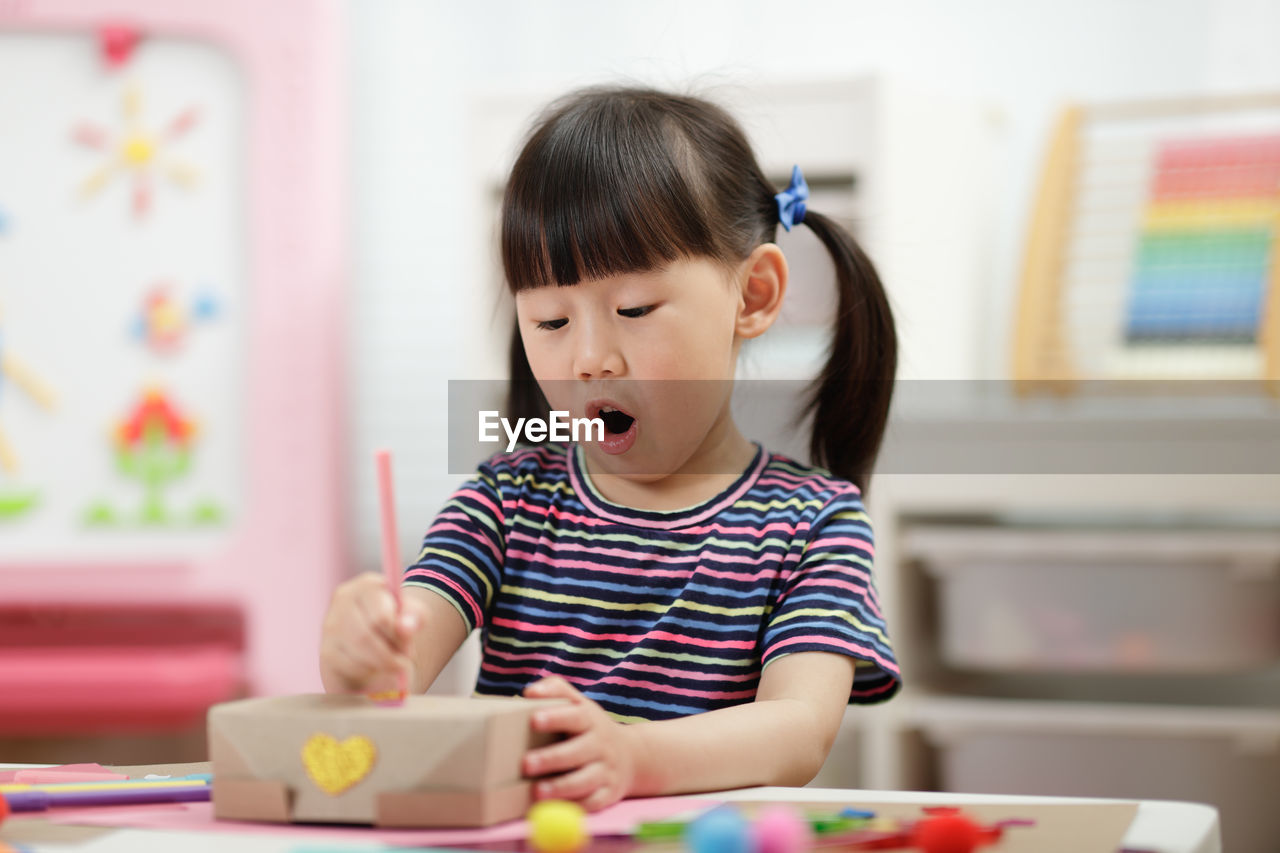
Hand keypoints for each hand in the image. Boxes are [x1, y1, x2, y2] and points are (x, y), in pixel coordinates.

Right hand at [319, 572, 420, 693]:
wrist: (374, 644)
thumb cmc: (395, 624)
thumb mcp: (412, 616)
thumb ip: (414, 617)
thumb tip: (406, 628)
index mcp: (367, 584)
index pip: (381, 616)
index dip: (397, 635)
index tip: (408, 642)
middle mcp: (343, 599)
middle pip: (366, 636)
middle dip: (390, 653)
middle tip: (404, 661)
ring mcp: (331, 624)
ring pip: (357, 652)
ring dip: (381, 663)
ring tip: (395, 663)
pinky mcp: (327, 649)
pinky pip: (349, 666)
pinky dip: (367, 671)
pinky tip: (375, 666)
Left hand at [522, 676, 636, 810]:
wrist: (632, 756)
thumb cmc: (590, 727)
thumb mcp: (579, 703)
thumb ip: (556, 690)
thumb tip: (530, 692)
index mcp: (590, 719)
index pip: (574, 716)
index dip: (555, 717)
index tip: (534, 719)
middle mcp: (600, 745)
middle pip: (577, 752)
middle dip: (552, 758)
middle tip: (526, 763)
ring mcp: (606, 770)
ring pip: (585, 781)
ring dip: (560, 788)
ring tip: (537, 792)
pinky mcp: (608, 794)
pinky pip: (592, 803)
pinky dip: (574, 807)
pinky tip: (555, 808)